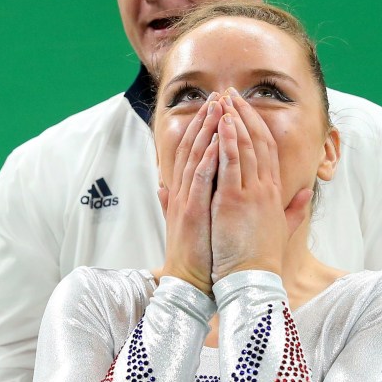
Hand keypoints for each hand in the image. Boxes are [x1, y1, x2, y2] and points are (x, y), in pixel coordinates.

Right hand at [159, 96, 221, 294]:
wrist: (190, 284)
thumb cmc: (197, 257)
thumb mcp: (187, 225)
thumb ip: (174, 204)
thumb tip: (162, 189)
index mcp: (185, 194)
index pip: (192, 153)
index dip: (203, 129)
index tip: (217, 108)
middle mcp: (182, 193)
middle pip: (191, 148)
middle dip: (205, 121)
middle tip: (218, 96)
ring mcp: (185, 201)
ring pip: (194, 157)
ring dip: (206, 131)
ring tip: (218, 108)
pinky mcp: (191, 212)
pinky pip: (200, 180)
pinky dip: (207, 159)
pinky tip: (217, 141)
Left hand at [211, 91, 310, 282]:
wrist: (253, 280)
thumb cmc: (262, 259)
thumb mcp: (283, 229)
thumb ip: (295, 210)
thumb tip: (306, 194)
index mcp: (275, 194)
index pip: (269, 150)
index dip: (258, 126)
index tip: (246, 109)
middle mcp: (266, 188)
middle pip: (258, 141)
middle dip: (244, 114)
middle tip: (231, 93)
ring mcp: (252, 193)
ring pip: (245, 147)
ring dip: (234, 120)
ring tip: (223, 99)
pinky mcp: (235, 200)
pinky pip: (232, 164)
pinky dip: (228, 141)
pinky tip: (223, 123)